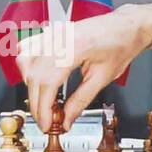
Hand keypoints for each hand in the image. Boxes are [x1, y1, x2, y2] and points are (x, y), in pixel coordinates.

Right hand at [17, 0, 151, 130]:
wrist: (126, 27)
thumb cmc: (120, 46)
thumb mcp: (103, 78)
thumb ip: (81, 101)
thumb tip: (66, 120)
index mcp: (75, 48)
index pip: (48, 82)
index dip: (43, 108)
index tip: (46, 124)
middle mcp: (60, 37)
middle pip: (34, 75)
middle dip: (36, 102)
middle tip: (45, 119)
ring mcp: (53, 33)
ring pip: (26, 62)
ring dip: (30, 85)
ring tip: (44, 100)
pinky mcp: (50, 32)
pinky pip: (28, 49)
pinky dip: (28, 67)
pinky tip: (37, 79)